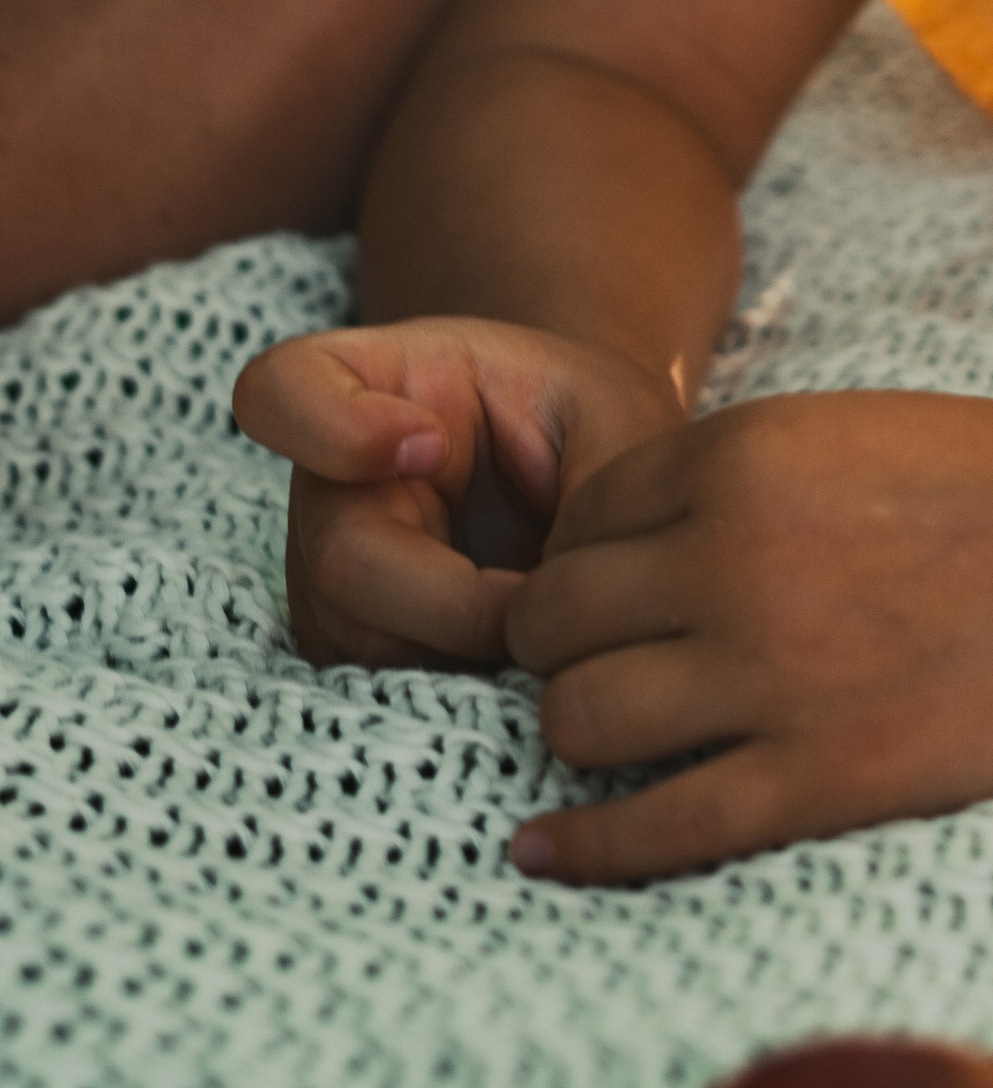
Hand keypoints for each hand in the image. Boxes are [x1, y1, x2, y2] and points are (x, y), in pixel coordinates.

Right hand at [232, 317, 682, 670]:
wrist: (584, 484)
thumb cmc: (592, 431)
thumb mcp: (615, 420)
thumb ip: (596, 485)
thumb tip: (553, 605)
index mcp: (376, 388)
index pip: (282, 392)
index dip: (335, 427)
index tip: (433, 444)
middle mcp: (328, 491)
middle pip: (343, 563)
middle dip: (462, 602)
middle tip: (550, 602)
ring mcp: (327, 584)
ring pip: (370, 651)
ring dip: (474, 657)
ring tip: (556, 631)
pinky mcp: (356, 659)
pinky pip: (392, 699)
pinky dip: (468, 694)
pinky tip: (528, 668)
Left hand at [504, 390, 992, 883]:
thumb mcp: (858, 432)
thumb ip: (744, 477)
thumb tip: (634, 547)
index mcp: (746, 455)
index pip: (582, 518)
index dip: (584, 560)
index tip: (611, 595)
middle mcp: (734, 557)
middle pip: (553, 619)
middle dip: (560, 645)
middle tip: (599, 666)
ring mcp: (772, 674)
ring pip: (578, 718)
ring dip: (579, 732)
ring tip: (613, 739)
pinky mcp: (818, 779)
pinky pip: (650, 827)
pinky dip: (582, 847)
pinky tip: (544, 853)